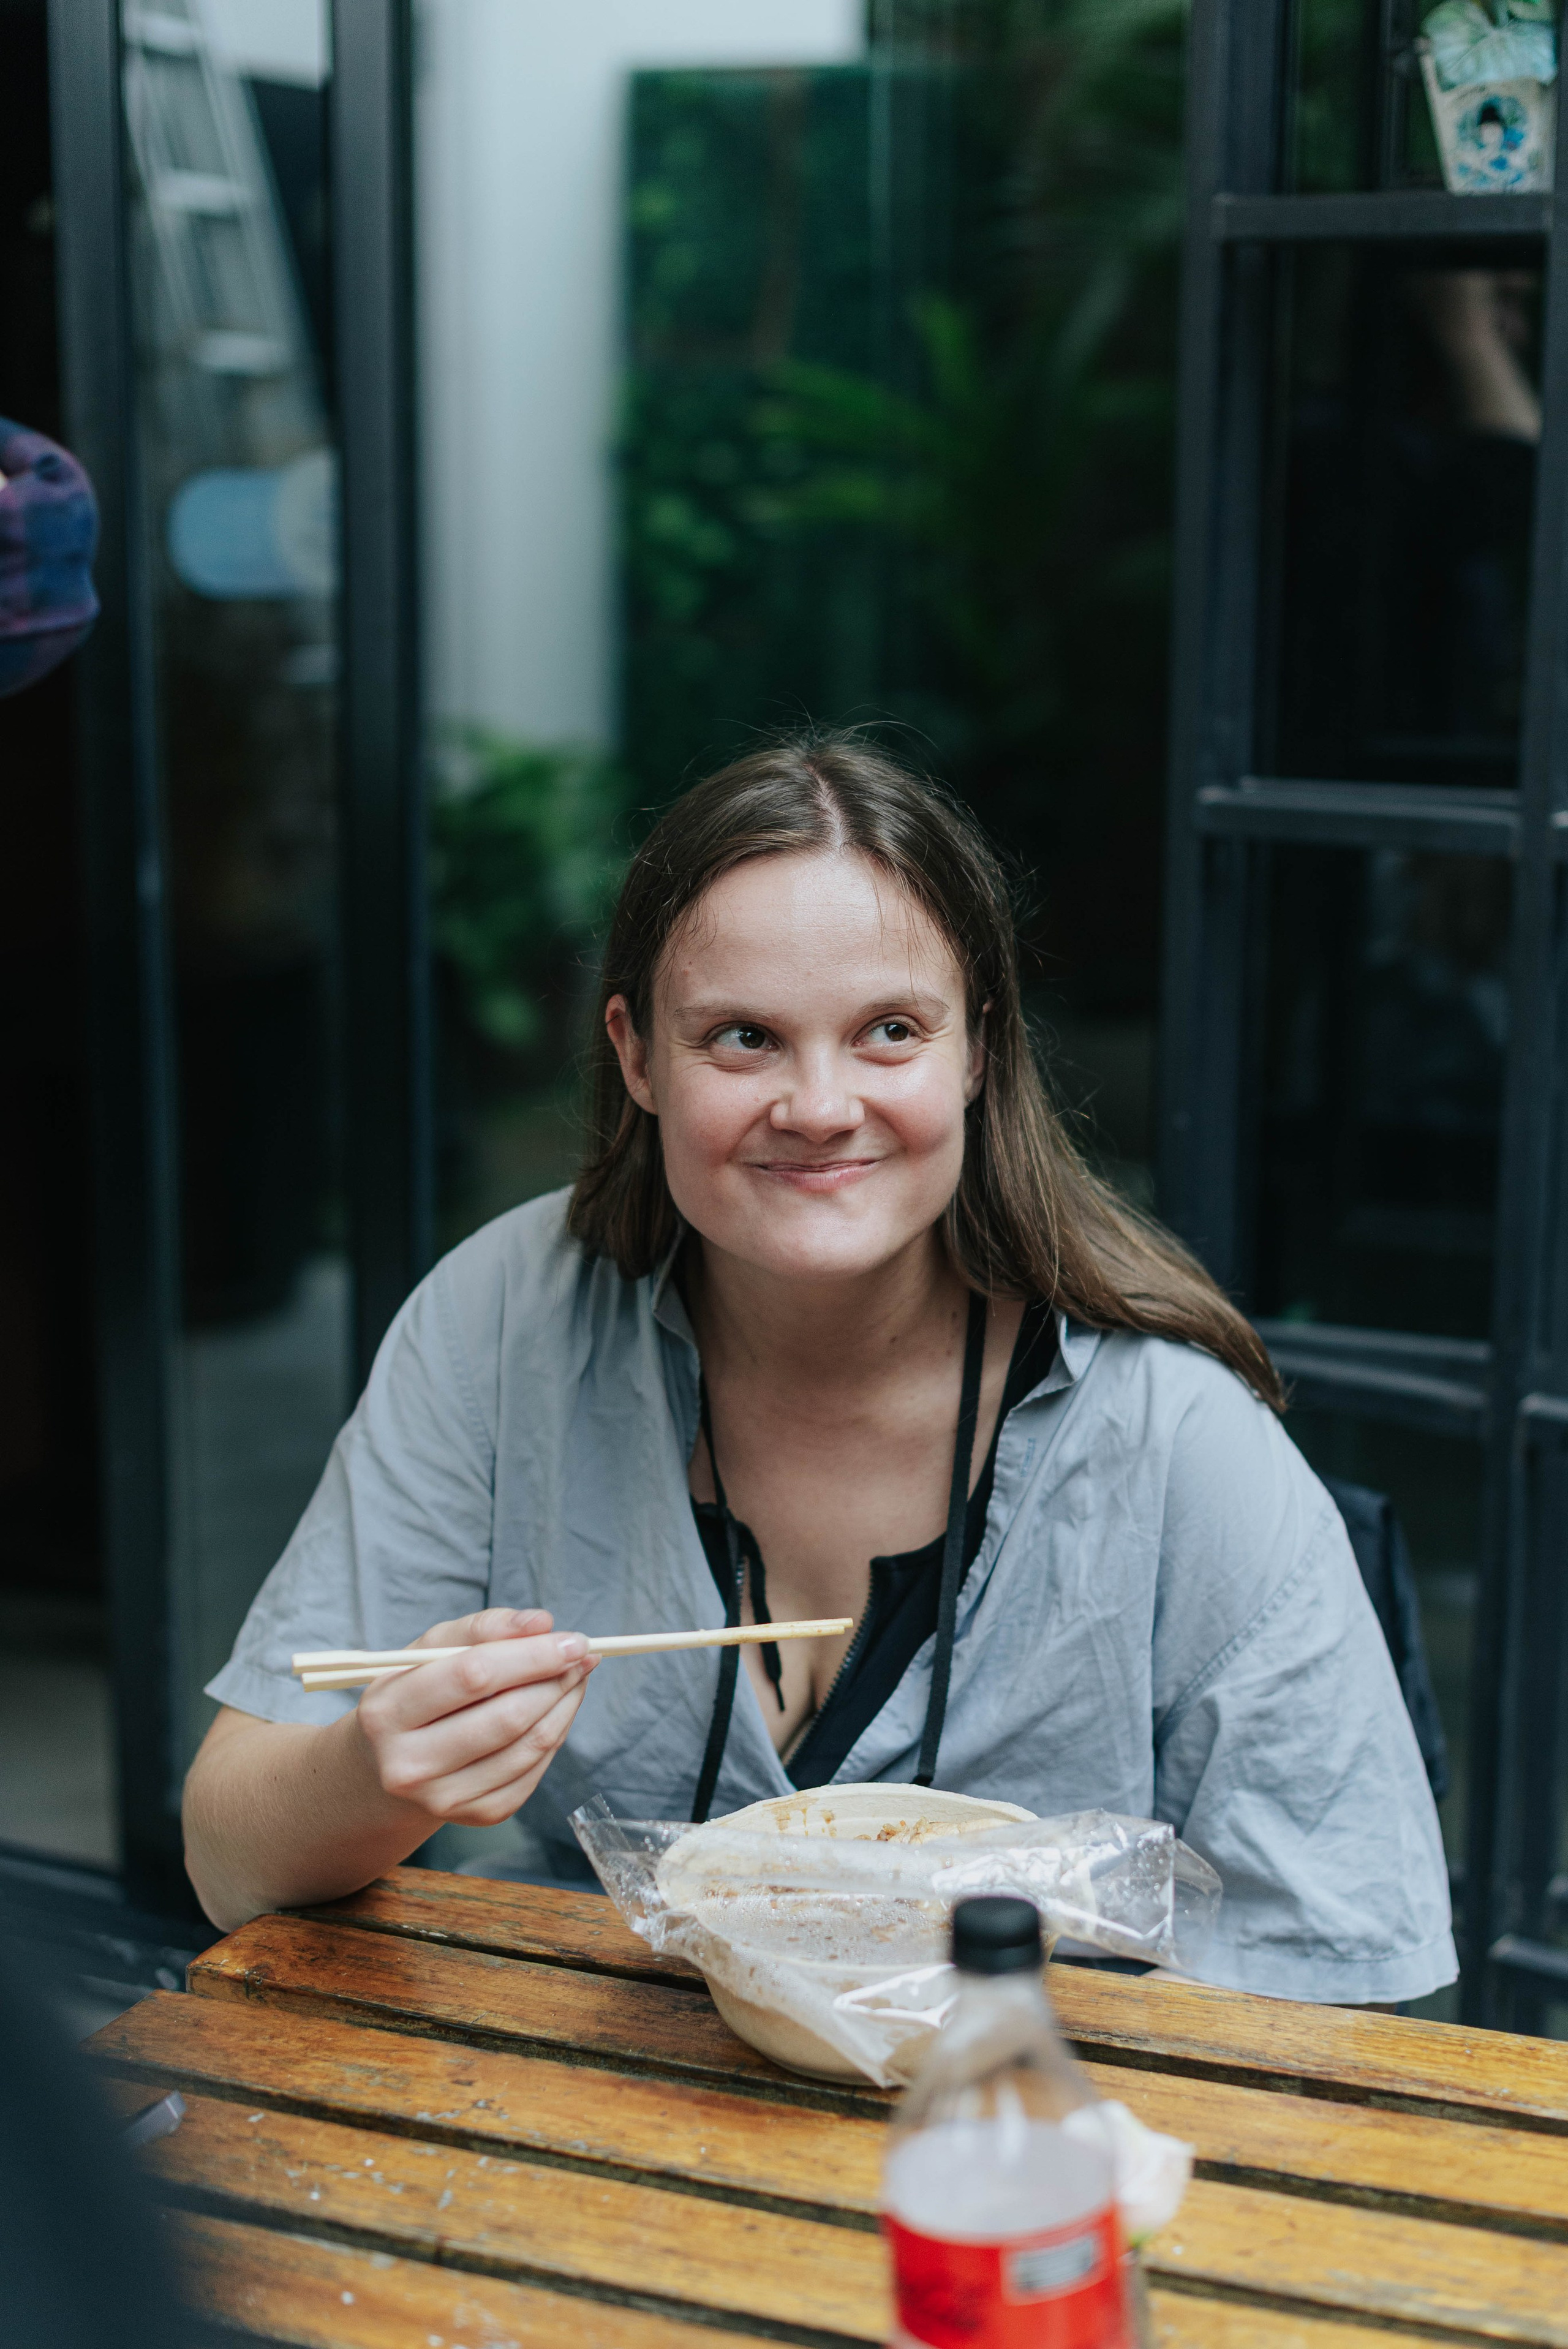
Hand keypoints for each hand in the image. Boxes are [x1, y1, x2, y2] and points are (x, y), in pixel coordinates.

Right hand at [352, 1608, 596, 1827]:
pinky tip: (557, 1709)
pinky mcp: (479, 1816)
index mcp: (388, 1712)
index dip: (532, 1655)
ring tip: (576, 1676)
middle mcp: (409, 1765)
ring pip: (530, 1746)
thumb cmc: (414, 1694)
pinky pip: (535, 1770)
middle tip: (583, 1655)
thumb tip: (542, 1623)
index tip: (572, 1640)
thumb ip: (483, 1628)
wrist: (387, 1768)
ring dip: (565, 1704)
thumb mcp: (430, 1650)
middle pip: (507, 1716)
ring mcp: (444, 1798)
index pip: (473, 1676)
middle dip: (556, 1679)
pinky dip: (556, 1733)